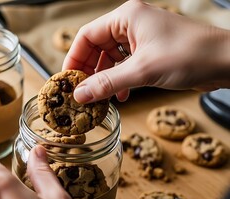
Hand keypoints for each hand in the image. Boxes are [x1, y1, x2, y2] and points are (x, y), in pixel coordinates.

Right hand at [63, 0, 229, 102]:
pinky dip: (119, 80)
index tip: (67, 80)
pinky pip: (124, 65)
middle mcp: (131, 25)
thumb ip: (107, 83)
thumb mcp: (143, 71)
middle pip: (96, 47)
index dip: (74, 58)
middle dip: (88, 71)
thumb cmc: (190, 55)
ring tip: (99, 98)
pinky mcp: (149, 52)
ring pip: (109, 58)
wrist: (226, 61)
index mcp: (126, 17)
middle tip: (80, 93)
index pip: (87, 35)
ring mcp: (141, 38)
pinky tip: (120, 96)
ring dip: (103, 78)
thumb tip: (80, 95)